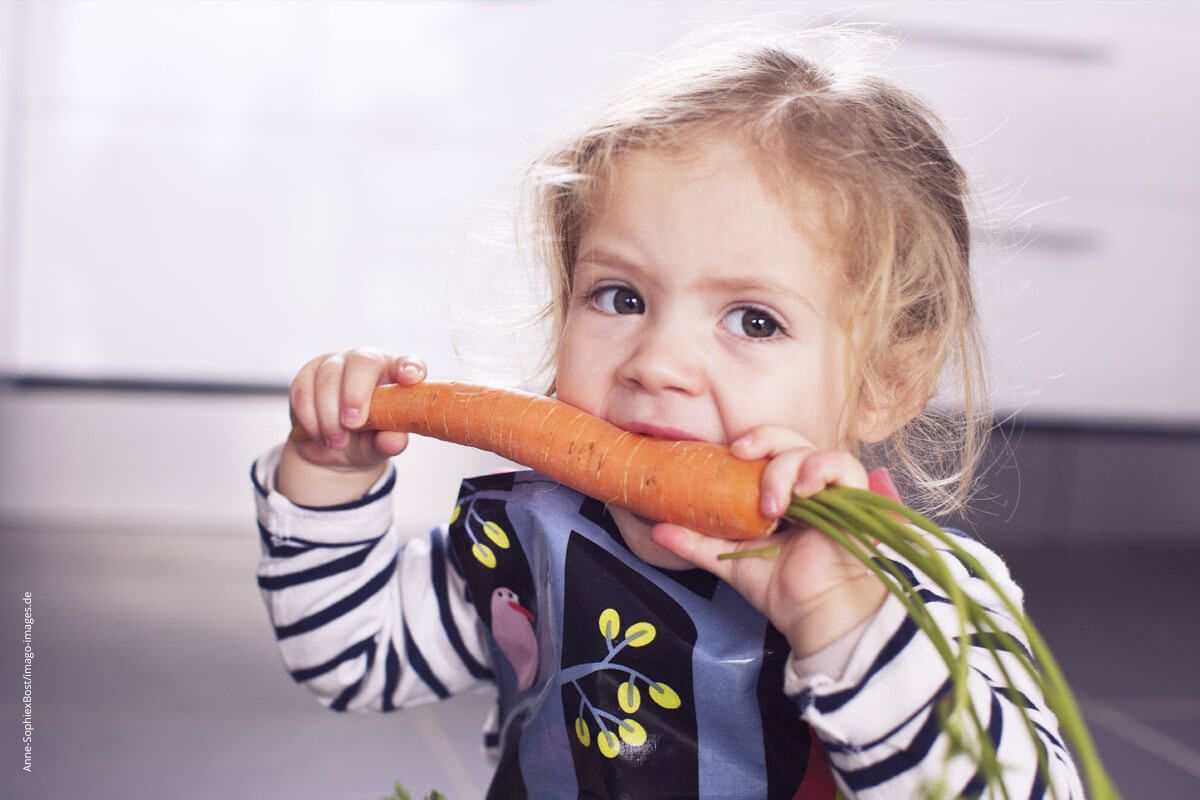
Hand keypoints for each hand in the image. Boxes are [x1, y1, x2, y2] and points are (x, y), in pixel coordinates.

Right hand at [285, 348, 425, 471]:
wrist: (332, 448)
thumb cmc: (367, 440)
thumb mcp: (379, 446)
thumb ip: (388, 442)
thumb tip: (394, 441)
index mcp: (395, 375)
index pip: (408, 364)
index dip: (410, 368)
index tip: (410, 379)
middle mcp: (367, 362)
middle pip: (361, 362)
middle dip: (355, 394)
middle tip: (353, 424)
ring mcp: (336, 364)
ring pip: (328, 377)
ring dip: (330, 415)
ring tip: (337, 442)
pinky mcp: (308, 374)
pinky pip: (303, 390)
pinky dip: (309, 417)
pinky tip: (318, 434)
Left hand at [650, 426, 890, 656]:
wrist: (813, 615)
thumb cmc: (780, 589)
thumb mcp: (729, 559)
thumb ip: (695, 542)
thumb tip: (656, 528)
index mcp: (779, 493)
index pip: (766, 451)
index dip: (749, 442)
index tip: (728, 451)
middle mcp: (806, 487)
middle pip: (787, 440)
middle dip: (763, 440)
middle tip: (742, 455)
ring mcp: (831, 491)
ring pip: (810, 450)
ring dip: (787, 468)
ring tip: (773, 504)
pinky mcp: (854, 499)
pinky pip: (844, 466)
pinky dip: (822, 468)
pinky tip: (805, 490)